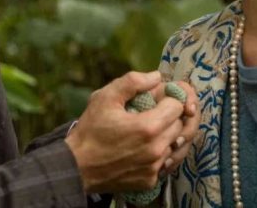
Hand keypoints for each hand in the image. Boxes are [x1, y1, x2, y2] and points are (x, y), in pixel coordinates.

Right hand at [65, 71, 184, 193]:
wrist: (77, 167)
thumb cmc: (91, 129)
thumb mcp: (105, 97)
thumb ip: (132, 81)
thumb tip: (157, 76)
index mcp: (148, 127)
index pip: (178, 106)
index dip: (169, 99)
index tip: (157, 99)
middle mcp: (156, 150)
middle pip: (180, 125)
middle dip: (170, 116)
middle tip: (153, 113)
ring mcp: (155, 168)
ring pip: (177, 145)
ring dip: (168, 135)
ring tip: (151, 129)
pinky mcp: (151, 181)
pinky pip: (168, 162)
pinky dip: (162, 153)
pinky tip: (147, 146)